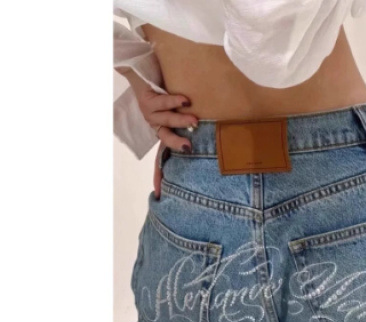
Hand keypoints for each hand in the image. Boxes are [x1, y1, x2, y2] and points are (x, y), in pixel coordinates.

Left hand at [117, 68, 198, 197]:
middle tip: (188, 147)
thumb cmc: (163, 89)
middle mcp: (154, 124)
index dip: (159, 175)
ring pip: (167, 120)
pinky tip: (185, 100)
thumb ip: (186, 122)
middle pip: (165, 139)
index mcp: (160, 131)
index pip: (160, 157)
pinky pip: (163, 102)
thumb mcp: (175, 110)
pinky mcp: (147, 99)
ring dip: (181, 121)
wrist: (140, 67)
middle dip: (176, 143)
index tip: (159, 193)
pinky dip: (175, 101)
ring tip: (194, 121)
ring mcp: (149, 112)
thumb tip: (208, 132)